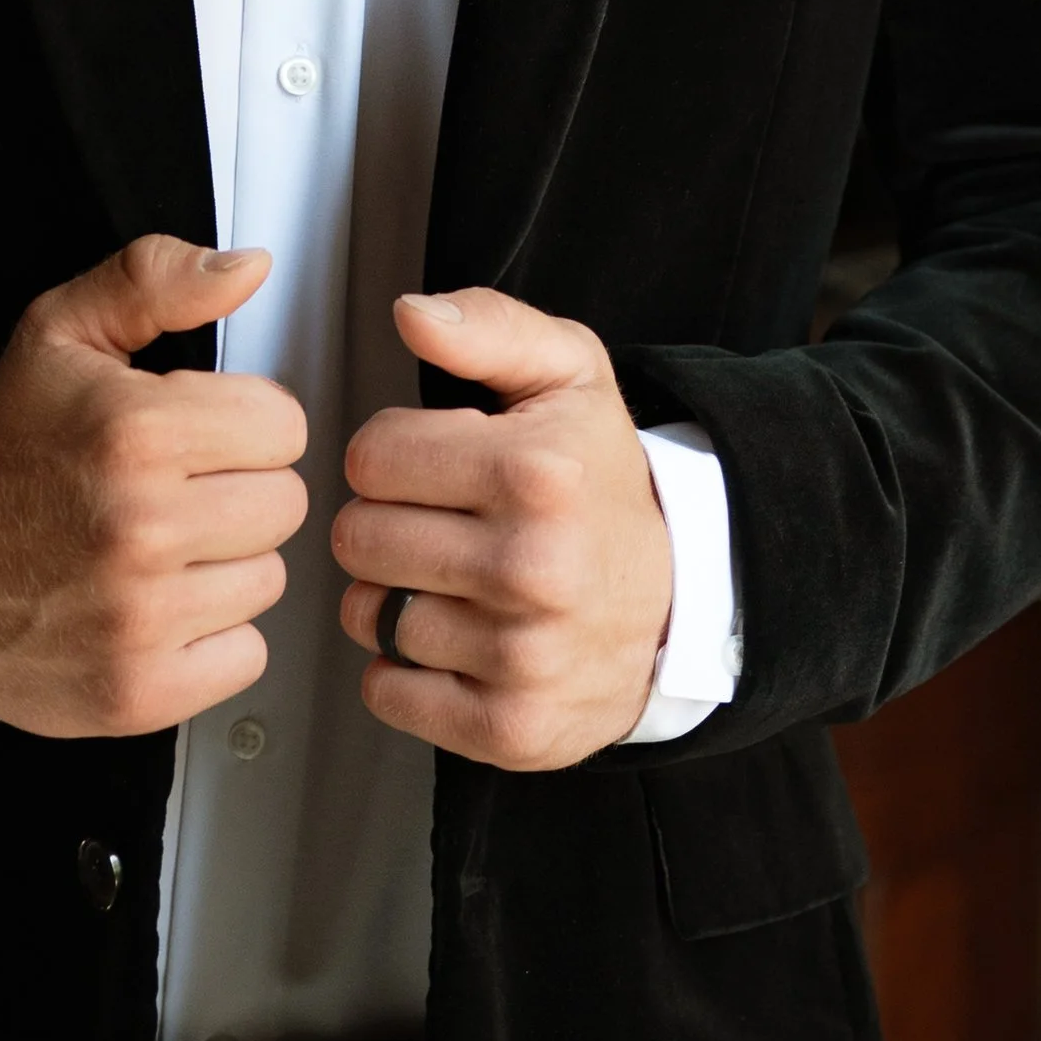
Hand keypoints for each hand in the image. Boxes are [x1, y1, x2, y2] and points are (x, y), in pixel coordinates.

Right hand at [0, 233, 307, 737]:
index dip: (238, 422)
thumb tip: (247, 267)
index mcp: (135, 432)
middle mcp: (141, 527)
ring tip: (154, 548)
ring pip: (267, 579)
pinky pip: (244, 654)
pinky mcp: (139, 690)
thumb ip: (156, 280)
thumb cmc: (3, 454)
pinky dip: (209, 638)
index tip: (192, 432)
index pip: (283, 425)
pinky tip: (156, 606)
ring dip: (223, 564)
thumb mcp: (61, 332)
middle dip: (235, 490)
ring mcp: (140, 617)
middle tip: (172, 491)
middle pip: (283, 503)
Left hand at [332, 287, 671, 770]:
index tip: (437, 465)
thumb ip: (488, 327)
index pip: (369, 456)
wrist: (682, 601)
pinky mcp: (509, 727)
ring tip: (456, 583)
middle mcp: (532, 567)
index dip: (394, 455)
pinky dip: (405, 671)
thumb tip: (411, 314)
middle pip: (357, 537)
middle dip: (387, 524)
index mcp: (537, 473)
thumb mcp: (567, 375)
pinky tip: (456, 641)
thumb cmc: (600, 483)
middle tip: (443, 525)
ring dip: (397, 598)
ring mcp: (521, 656)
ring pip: (367, 615)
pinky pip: (385, 692)